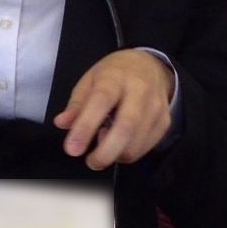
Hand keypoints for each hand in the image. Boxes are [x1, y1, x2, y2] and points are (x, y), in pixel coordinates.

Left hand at [54, 50, 174, 169]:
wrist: (150, 66)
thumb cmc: (115, 76)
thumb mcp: (90, 81)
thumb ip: (76, 104)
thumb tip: (62, 123)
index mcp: (116, 76)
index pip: (101, 101)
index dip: (86, 127)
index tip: (72, 149)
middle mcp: (140, 90)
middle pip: (126, 127)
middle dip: (105, 152)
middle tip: (91, 162)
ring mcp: (156, 107)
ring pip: (136, 143)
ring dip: (115, 154)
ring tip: (104, 142)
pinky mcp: (164, 122)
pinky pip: (144, 148)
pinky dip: (127, 153)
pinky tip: (120, 142)